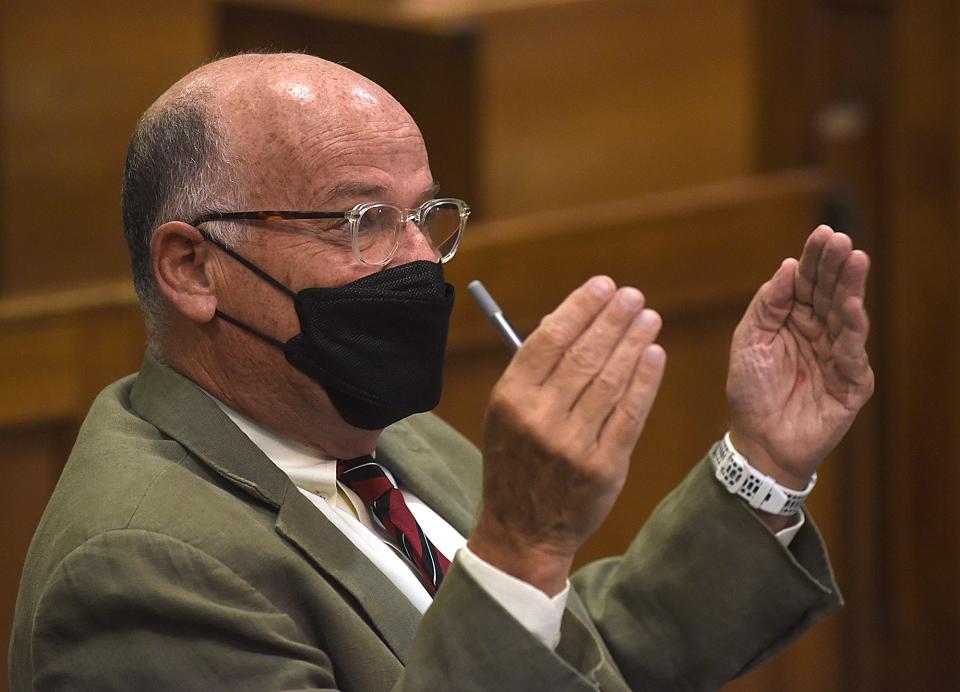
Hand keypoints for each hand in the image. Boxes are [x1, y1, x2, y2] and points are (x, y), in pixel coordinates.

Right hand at [469, 276, 665, 594]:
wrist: (523, 530)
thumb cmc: (516, 461)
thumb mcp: (505, 415)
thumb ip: (533, 371)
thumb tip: (567, 319)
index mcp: (510, 399)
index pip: (549, 339)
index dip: (580, 307)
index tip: (603, 285)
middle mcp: (540, 419)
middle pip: (584, 355)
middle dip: (613, 319)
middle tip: (633, 295)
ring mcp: (574, 444)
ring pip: (611, 380)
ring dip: (634, 342)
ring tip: (648, 317)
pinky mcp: (604, 467)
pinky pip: (630, 414)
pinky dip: (645, 381)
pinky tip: (654, 355)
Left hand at [726, 225, 873, 491]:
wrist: (757, 441)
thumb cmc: (751, 391)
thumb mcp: (750, 340)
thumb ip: (768, 305)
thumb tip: (788, 267)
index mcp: (796, 320)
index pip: (809, 283)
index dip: (816, 259)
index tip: (823, 233)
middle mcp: (822, 333)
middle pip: (831, 293)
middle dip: (837, 265)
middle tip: (841, 238)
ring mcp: (839, 356)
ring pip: (847, 316)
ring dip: (851, 287)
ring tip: (854, 260)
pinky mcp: (851, 383)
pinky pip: (852, 353)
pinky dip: (853, 329)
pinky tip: (852, 306)